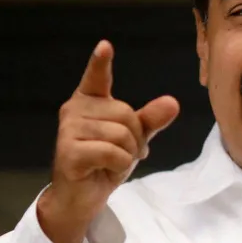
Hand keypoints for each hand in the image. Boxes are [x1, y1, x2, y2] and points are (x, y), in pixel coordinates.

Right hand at [37, 40, 179, 242]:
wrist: (82, 197)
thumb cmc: (104, 162)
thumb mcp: (133, 139)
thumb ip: (150, 120)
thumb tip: (172, 102)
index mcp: (89, 102)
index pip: (96, 77)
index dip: (100, 62)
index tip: (105, 46)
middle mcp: (74, 110)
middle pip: (127, 114)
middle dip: (135, 139)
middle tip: (122, 154)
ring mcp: (68, 130)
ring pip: (121, 134)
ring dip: (127, 154)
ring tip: (111, 163)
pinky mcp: (69, 151)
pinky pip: (113, 152)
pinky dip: (118, 165)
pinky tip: (104, 170)